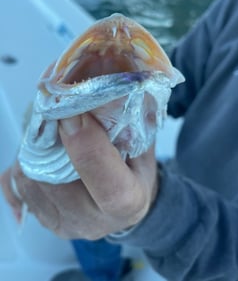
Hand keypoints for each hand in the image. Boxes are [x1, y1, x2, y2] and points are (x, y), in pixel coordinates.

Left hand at [0, 113, 157, 238]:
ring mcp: (64, 224)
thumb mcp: (142, 145)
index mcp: (129, 203)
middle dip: (51, 141)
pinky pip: (18, 187)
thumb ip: (129, 123)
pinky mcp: (44, 220)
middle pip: (57, 180)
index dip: (87, 146)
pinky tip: (43, 152)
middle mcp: (93, 221)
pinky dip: (25, 161)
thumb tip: (107, 90)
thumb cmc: (133, 173)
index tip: (74, 115)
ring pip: (31, 181)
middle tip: (57, 115)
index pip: (108, 185)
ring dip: (35, 149)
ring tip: (52, 133)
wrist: (122, 205)